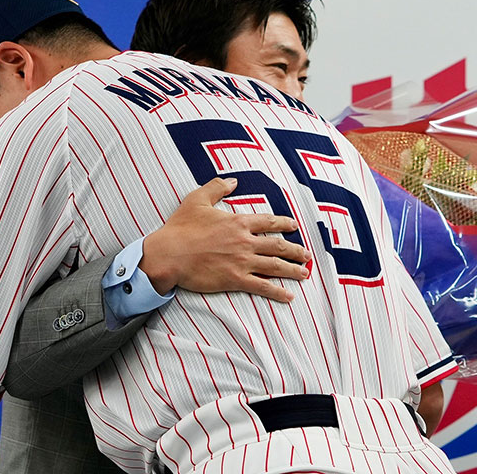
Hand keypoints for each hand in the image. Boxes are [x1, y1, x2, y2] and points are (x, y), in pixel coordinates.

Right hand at [140, 177, 310, 301]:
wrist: (168, 254)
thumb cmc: (180, 228)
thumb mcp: (197, 199)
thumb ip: (217, 188)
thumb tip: (232, 180)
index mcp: (238, 222)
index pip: (269, 221)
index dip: (284, 224)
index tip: (294, 226)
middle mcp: (245, 241)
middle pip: (279, 245)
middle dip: (296, 251)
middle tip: (307, 255)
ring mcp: (242, 261)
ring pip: (275, 266)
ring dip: (293, 270)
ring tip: (305, 273)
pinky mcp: (235, 279)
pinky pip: (262, 286)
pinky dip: (278, 292)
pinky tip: (289, 296)